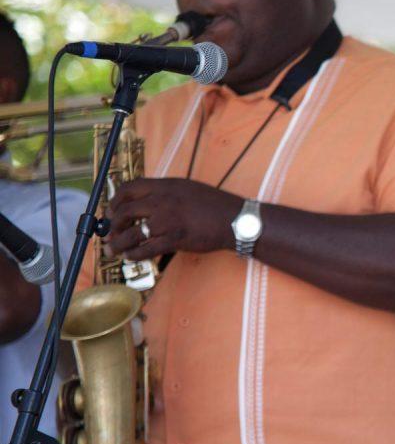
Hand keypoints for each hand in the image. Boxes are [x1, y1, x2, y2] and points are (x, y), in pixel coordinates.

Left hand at [107, 178, 242, 259]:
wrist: (235, 220)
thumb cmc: (214, 205)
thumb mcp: (187, 188)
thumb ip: (166, 192)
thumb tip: (145, 202)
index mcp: (166, 185)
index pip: (129, 188)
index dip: (115, 200)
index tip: (112, 210)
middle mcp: (163, 200)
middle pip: (125, 211)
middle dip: (113, 224)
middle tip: (110, 232)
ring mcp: (167, 220)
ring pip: (131, 233)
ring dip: (118, 243)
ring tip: (113, 249)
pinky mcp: (174, 239)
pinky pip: (146, 249)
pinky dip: (134, 255)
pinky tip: (130, 257)